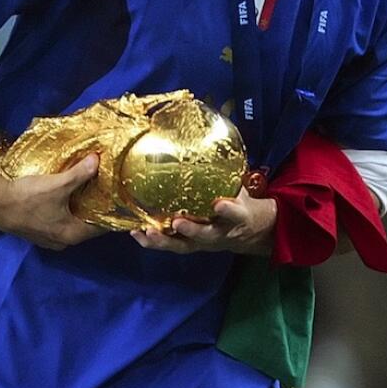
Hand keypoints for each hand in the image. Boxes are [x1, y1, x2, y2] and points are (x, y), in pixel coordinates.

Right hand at [0, 154, 106, 250]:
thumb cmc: (27, 197)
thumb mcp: (58, 184)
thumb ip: (81, 173)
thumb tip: (98, 160)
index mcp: (72, 234)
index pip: (102, 227)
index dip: (112, 213)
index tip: (119, 199)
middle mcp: (62, 241)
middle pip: (88, 226)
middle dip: (97, 210)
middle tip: (106, 192)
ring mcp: (48, 239)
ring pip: (73, 224)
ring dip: (81, 211)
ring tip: (89, 192)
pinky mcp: (37, 233)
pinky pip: (60, 223)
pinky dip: (67, 213)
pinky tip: (68, 198)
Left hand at [130, 186, 276, 255]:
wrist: (249, 231)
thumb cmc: (241, 203)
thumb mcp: (242, 188)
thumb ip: (228, 174)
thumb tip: (213, 141)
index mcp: (239, 217)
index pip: (236, 213)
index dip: (228, 210)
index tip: (218, 204)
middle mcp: (221, 232)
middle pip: (207, 235)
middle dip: (191, 230)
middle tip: (177, 222)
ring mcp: (205, 242)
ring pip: (185, 245)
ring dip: (165, 240)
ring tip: (148, 232)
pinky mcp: (192, 245)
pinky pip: (171, 246)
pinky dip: (153, 241)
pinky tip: (137, 232)